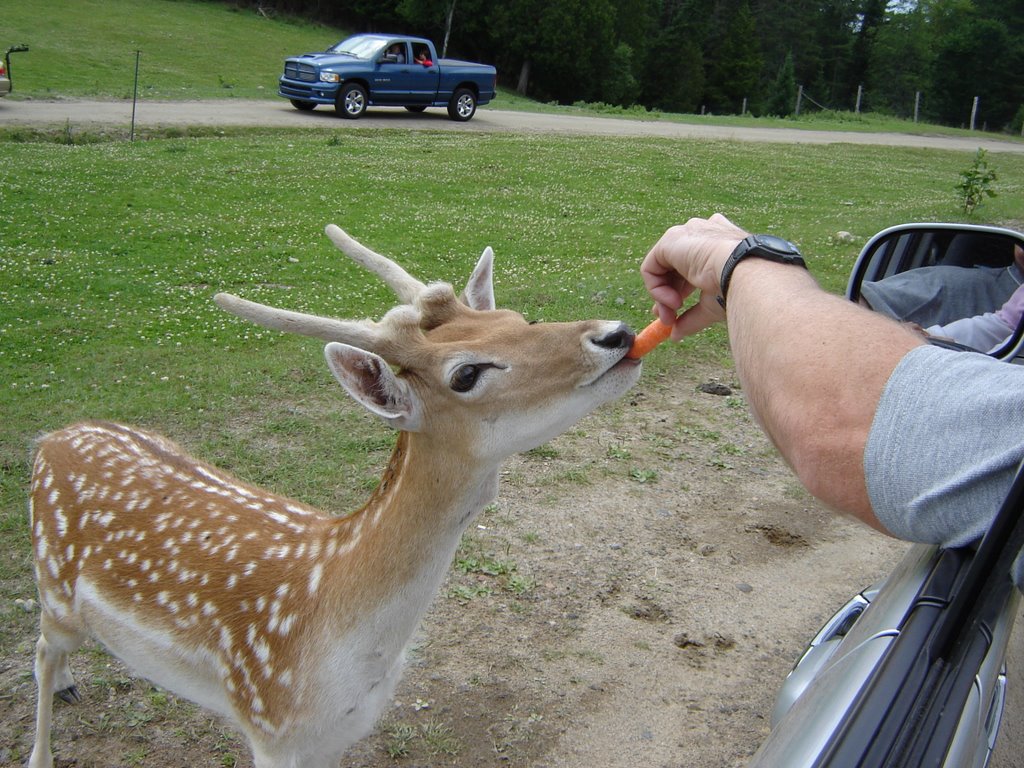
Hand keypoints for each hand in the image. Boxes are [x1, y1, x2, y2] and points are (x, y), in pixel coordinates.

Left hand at [639, 214, 747, 336]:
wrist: (747, 272)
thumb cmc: (738, 288)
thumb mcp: (712, 304)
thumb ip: (692, 318)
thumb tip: (675, 335)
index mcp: (718, 243)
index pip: (691, 264)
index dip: (679, 290)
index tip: (676, 312)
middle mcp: (701, 233)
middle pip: (674, 267)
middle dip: (667, 296)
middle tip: (669, 319)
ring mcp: (686, 233)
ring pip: (661, 268)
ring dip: (662, 297)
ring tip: (673, 315)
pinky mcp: (670, 240)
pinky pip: (651, 267)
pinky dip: (656, 289)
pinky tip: (672, 302)